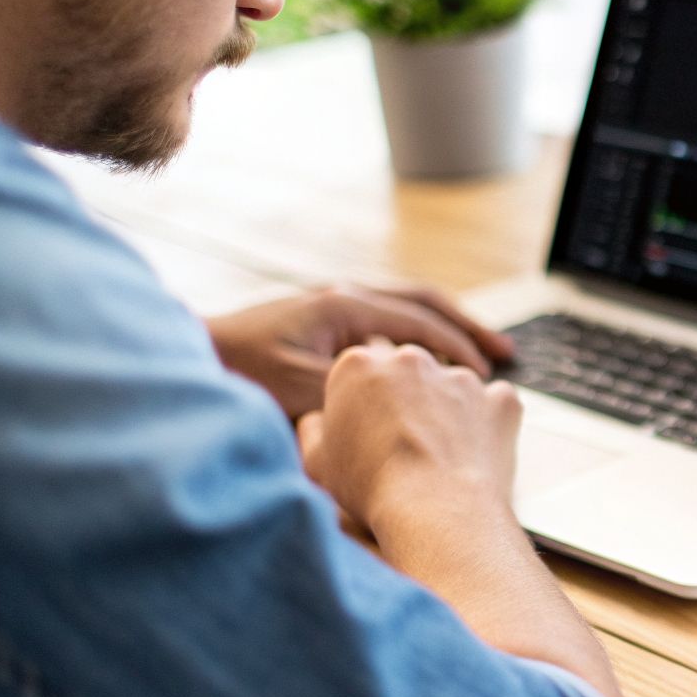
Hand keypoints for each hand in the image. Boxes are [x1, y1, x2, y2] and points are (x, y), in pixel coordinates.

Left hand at [205, 285, 513, 419]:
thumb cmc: (240, 371)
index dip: (457, 349)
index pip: (419, 322)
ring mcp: (334, 304)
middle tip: (502, 353)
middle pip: (425, 301)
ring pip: (408, 307)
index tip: (483, 375)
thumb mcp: (300, 388)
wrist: (194, 352)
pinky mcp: (324, 320)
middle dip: (467, 327)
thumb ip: (354, 392)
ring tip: (477, 354)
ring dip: (446, 328)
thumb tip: (402, 401)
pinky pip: (387, 321)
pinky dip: (418, 338)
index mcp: (345, 305)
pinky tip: (426, 365)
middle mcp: (345, 295)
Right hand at [296, 343, 522, 538]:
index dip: (367, 401)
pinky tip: (475, 453)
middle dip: (407, 397)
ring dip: (448, 409)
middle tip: (406, 442)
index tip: (371, 429)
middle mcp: (412, 359)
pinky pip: (496, 403)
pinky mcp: (501, 399)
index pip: (362, 369)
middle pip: (408, 370)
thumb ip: (312, 429)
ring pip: (453, 385)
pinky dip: (489, 422)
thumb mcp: (317, 463)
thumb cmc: (371, 489)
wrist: (435, 511)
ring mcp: (461, 377)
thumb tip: (318, 420)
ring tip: (441, 454)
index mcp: (359, 365)